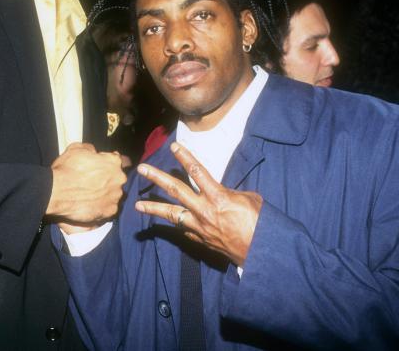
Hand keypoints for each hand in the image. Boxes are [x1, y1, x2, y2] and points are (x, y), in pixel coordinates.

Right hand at [46, 142, 125, 224]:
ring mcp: (115, 196)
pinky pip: (109, 208)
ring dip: (106, 194)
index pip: (119, 160)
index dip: (109, 163)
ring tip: (91, 195)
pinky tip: (90, 204)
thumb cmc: (66, 169)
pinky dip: (102, 206)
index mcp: (113, 162)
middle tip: (93, 182)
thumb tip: (94, 151)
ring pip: (114, 194)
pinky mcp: (109, 211)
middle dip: (108, 179)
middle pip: (117, 178)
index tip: (103, 166)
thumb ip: (90, 149)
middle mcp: (119, 178)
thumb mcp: (76, 149)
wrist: (57, 192)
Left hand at [134, 141, 261, 266]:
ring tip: (137, 205)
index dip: (185, 157)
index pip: (197, 172)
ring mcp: (199, 226)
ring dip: (153, 208)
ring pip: (171, 214)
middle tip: (141, 169)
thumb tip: (225, 193)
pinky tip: (167, 223)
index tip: (173, 146)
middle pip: (175, 190)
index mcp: (217, 197)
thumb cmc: (260, 223)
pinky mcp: (200, 240)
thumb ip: (232, 193)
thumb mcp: (250, 199)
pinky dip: (176, 224)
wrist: (261, 252)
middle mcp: (203, 210)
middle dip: (157, 178)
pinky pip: (183, 229)